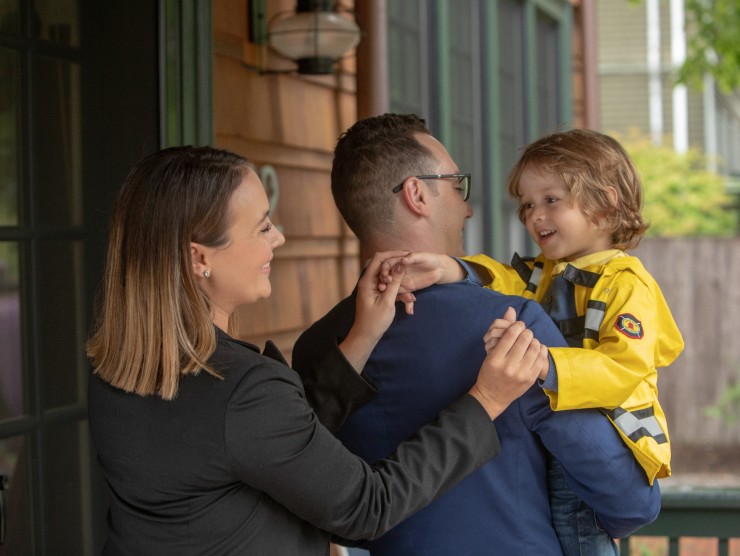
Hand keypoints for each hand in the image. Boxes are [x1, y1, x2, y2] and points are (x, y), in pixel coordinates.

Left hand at [338, 251, 408, 372]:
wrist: (366, 336)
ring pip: (388, 278)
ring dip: (400, 282)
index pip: (379, 258)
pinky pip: (388, 287)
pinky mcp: (377, 294)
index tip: (406, 254)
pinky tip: (408, 301)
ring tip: (411, 294)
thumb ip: (395, 282)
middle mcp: (368, 281)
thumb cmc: (374, 321)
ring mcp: (372, 287)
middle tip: (412, 265)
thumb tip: (401, 264)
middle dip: (398, 267)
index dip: (393, 254)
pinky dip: (398, 291)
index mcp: (367, 281)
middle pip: (384, 266)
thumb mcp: (387, 301)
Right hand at [378, 252, 464, 314]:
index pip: (387, 264)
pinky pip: (403, 296)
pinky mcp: (407, 289)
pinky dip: (405, 303)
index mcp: (399, 261)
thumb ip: (412, 257)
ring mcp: (401, 281)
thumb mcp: (422, 256)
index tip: (385, 274)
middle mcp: (397, 271)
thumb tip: (403, 260)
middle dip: (384, 283)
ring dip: (391, 294)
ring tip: (393, 299)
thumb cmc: (430, 259)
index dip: (384, 269)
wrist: (439, 269)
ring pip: (392, 288)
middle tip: (384, 288)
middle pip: (387, 277)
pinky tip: (409, 310)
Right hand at [469, 315, 548, 419]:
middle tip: (525, 333)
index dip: (517, 326)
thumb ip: (502, 333)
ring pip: (535, 347)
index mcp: (495, 358)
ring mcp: (521, 374)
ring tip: (530, 341)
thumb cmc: (489, 373)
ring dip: (534, 340)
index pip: (511, 334)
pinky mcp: (530, 379)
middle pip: (525, 339)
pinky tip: (536, 349)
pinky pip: (541, 358)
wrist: (492, 396)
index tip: (519, 325)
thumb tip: (511, 309)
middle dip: (526, 332)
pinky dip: (541, 349)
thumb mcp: (489, 354)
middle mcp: (508, 366)